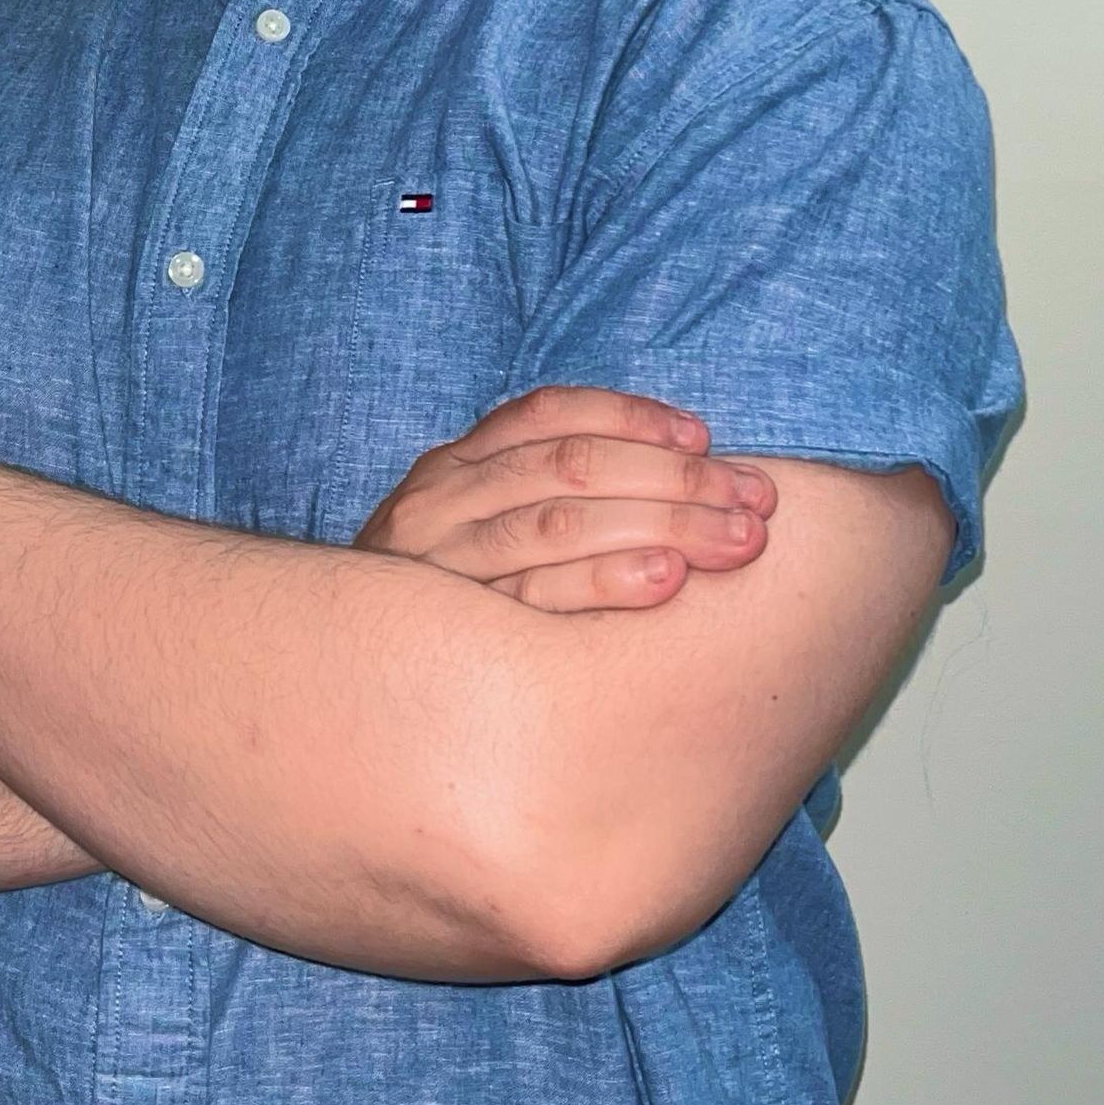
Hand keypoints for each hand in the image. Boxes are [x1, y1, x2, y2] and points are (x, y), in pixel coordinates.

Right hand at [352, 384, 776, 612]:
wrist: (348, 689)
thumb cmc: (446, 604)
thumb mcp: (471, 528)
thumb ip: (538, 492)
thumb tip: (676, 463)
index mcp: (452, 467)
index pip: (546, 415)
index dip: (630, 417)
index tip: (704, 436)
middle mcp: (438, 505)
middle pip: (570, 468)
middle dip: (675, 478)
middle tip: (755, 500)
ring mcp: (441, 569)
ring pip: (561, 524)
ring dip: (664, 524)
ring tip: (736, 539)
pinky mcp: (454, 635)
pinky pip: (538, 599)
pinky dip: (607, 580)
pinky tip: (666, 582)